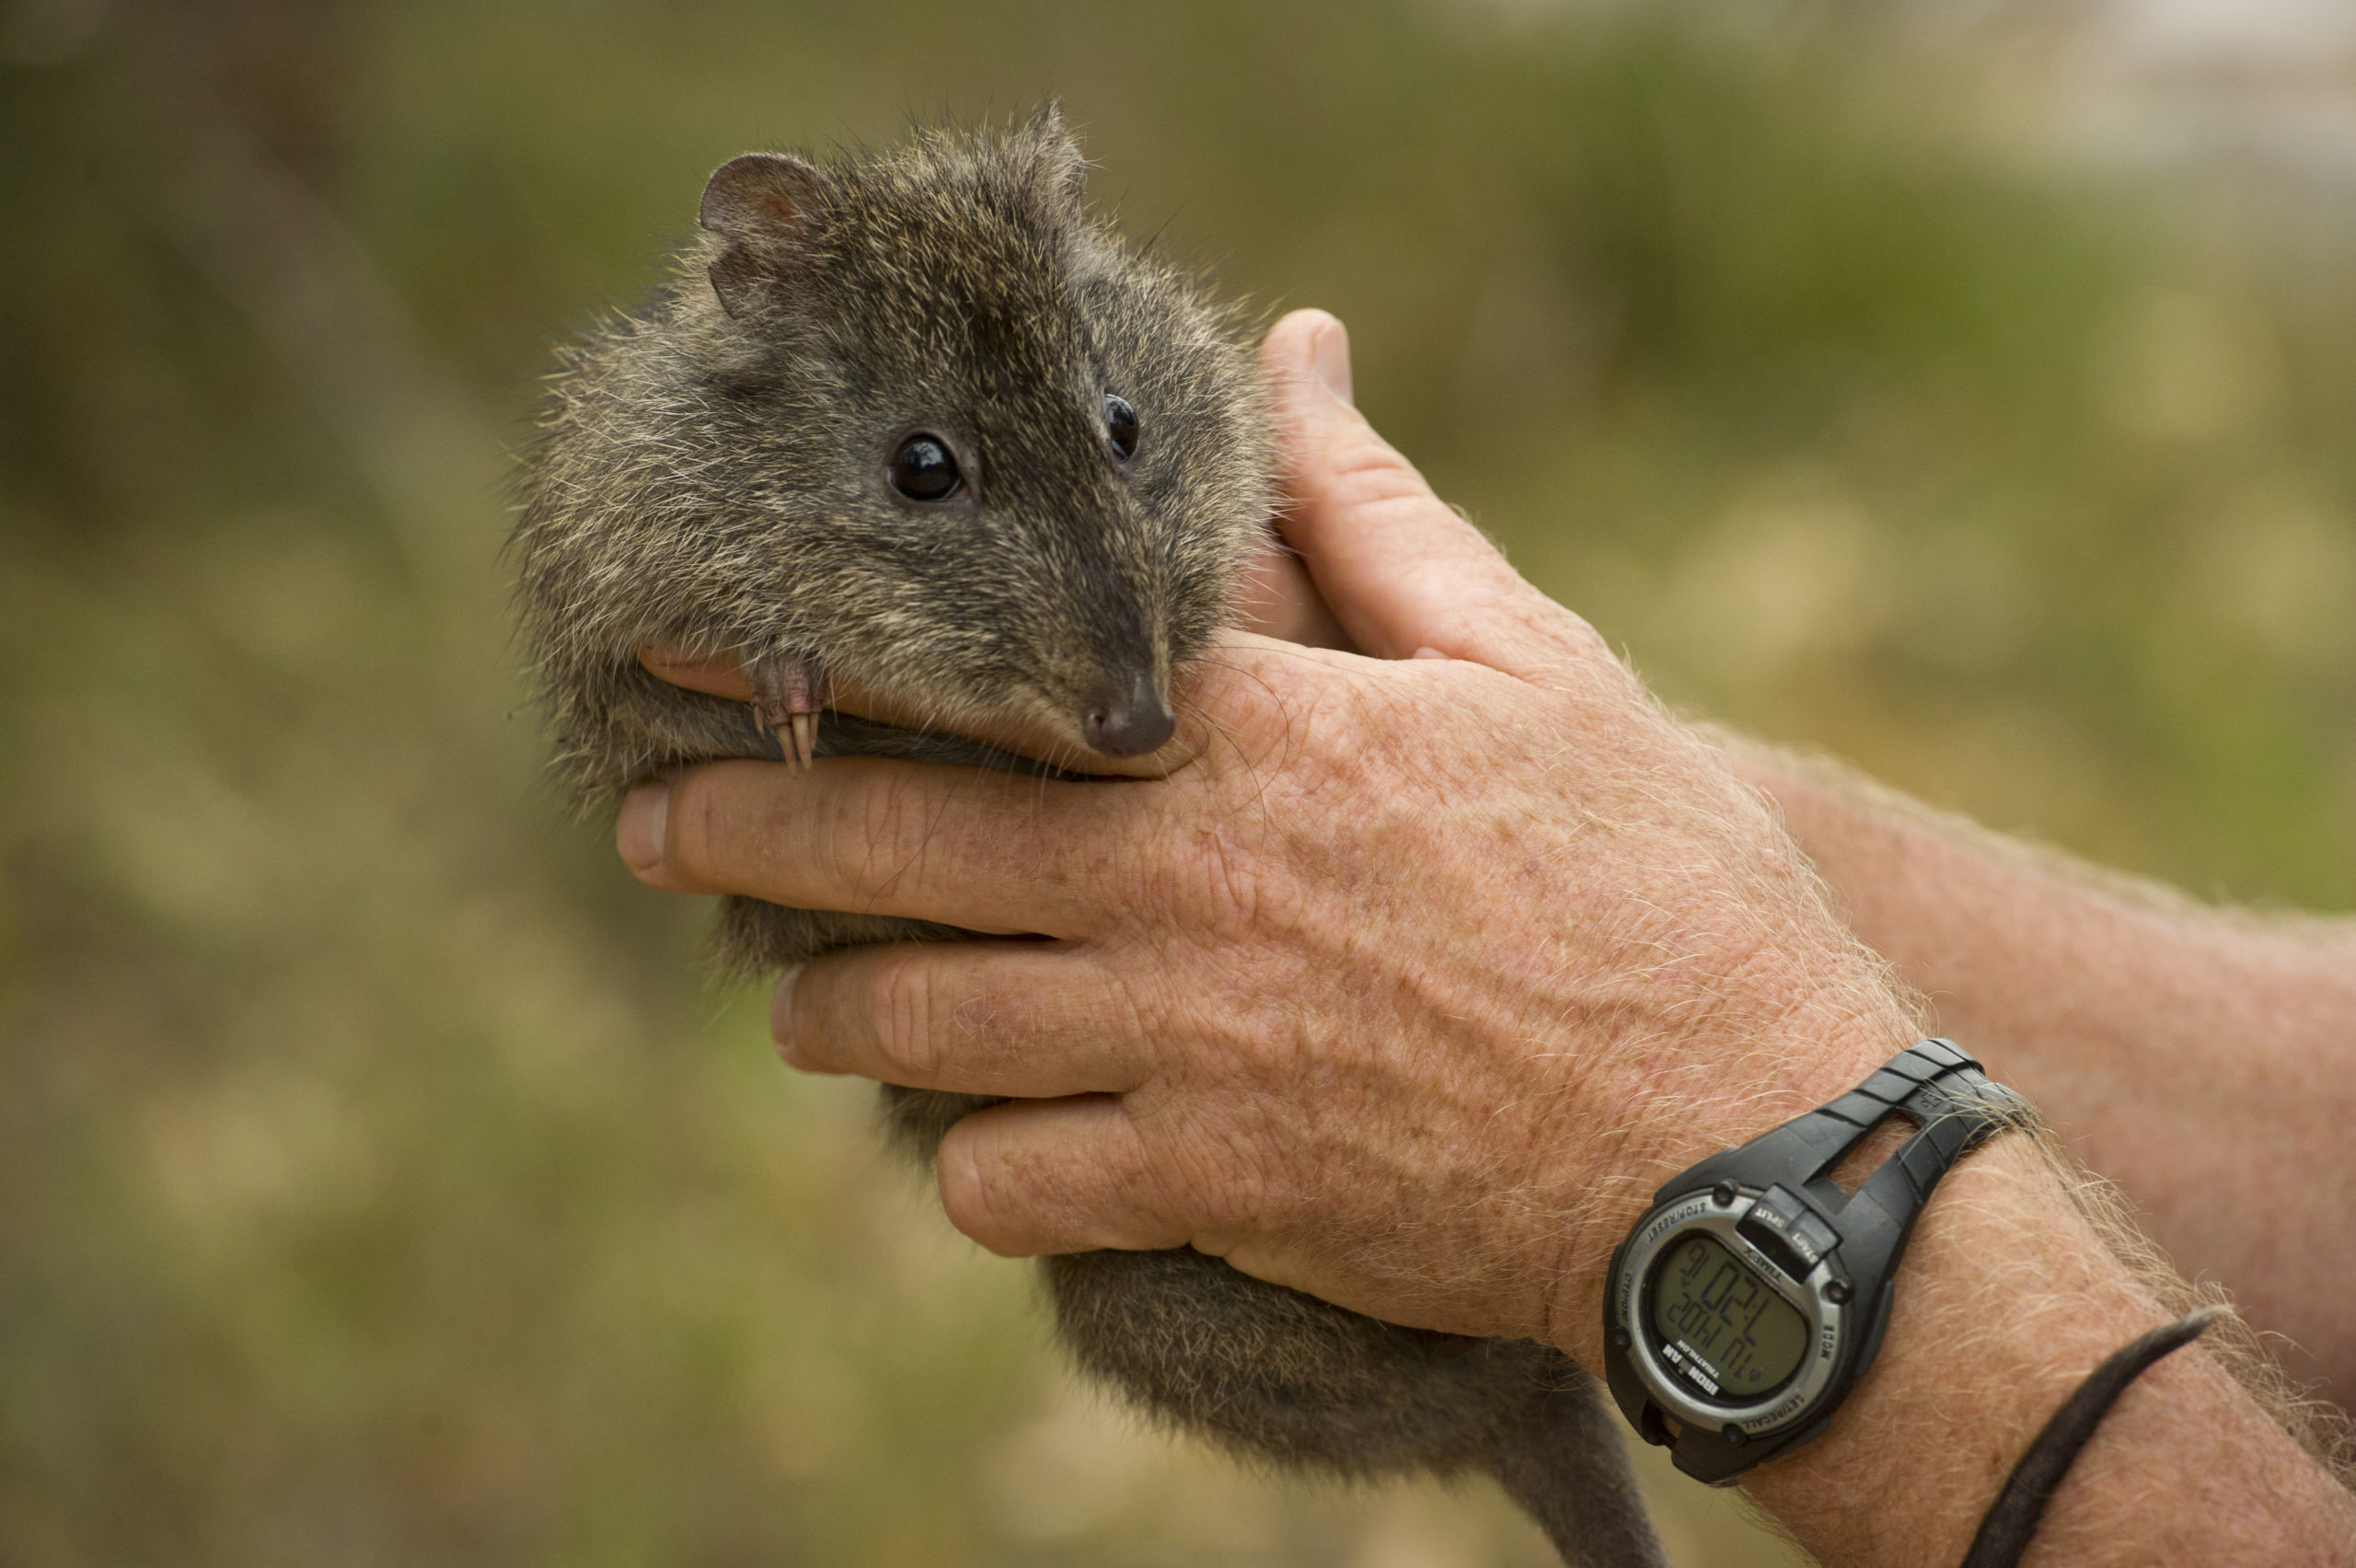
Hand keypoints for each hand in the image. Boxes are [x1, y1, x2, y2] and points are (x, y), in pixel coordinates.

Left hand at [618, 310, 1916, 1361]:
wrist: (1743, 1143)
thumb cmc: (1659, 885)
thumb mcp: (1535, 662)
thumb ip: (1380, 513)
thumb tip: (1303, 347)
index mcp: (1254, 735)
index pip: (987, 676)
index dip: (834, 669)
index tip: (723, 664)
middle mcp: (1185, 882)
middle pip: (896, 850)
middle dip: (742, 836)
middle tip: (648, 828)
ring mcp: (1185, 1044)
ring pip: (923, 1030)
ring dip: (837, 1016)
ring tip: (804, 1006)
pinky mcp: (1214, 1189)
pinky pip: (1012, 1187)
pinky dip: (974, 1170)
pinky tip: (982, 1146)